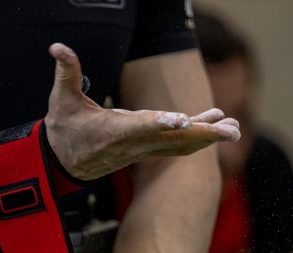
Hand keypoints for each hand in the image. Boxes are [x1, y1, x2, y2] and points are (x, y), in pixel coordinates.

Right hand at [44, 43, 240, 180]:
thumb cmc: (63, 130)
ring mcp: (141, 150)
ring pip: (179, 146)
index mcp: (112, 130)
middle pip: (171, 140)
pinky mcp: (146, 150)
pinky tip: (217, 124)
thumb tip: (58, 48)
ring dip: (207, 137)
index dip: (160, 122)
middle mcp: (131, 144)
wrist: (63, 163)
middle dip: (201, 135)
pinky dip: (197, 137)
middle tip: (229, 130)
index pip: (139, 126)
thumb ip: (65, 73)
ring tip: (234, 129)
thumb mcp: (61, 100)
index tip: (182, 120)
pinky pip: (176, 146)